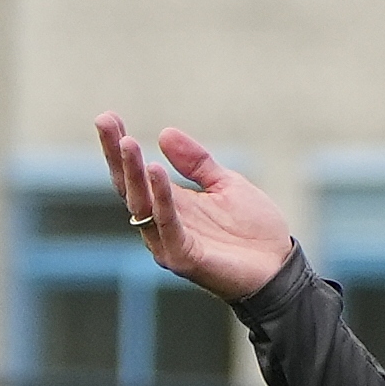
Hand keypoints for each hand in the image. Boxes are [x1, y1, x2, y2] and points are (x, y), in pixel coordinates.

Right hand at [92, 115, 299, 302]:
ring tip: (127, 142)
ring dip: (133, 173)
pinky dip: (161, 198)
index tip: (107, 116)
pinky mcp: (183, 258)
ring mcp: (169, 242)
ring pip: (141, 205)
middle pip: (128, 187)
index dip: (118, 147)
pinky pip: (167, 225)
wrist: (280, 269)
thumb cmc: (253, 231)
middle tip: (104, 121)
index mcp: (170, 205)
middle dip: (116, 155)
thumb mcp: (225, 184)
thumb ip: (197, 163)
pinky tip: (156, 171)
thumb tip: (165, 133)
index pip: (135, 173)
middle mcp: (163, 223)